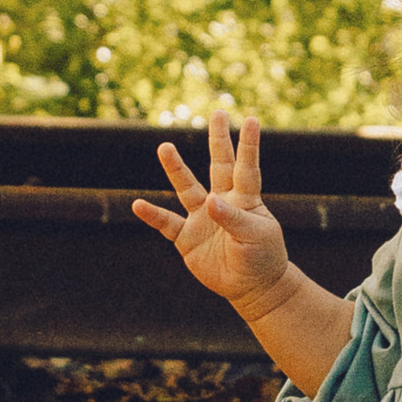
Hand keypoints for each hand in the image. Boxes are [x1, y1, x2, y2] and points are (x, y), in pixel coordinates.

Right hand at [132, 103, 292, 309]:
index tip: (251, 120)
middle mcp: (222, 202)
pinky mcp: (187, 238)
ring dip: (176, 169)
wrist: (252, 287)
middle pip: (218, 165)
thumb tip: (210, 201)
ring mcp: (202, 218)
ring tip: (165, 147)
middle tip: (218, 114)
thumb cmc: (262, 258)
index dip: (249, 146)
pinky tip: (138, 205)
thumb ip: (233, 218)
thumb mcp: (255, 237)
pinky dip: (152, 215)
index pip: (246, 168)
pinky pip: (167, 223)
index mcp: (245, 199)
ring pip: (187, 188)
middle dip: (218, 140)